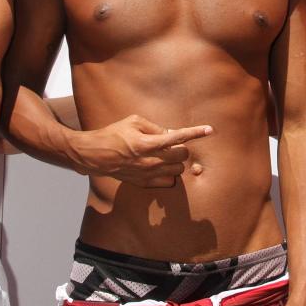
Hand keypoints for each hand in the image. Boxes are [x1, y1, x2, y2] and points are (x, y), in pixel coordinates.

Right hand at [71, 115, 211, 186]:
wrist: (95, 155)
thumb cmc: (114, 133)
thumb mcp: (134, 121)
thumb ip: (156, 127)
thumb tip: (172, 134)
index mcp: (147, 142)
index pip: (178, 137)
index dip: (196, 132)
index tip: (209, 129)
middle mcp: (149, 161)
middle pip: (182, 157)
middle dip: (182, 149)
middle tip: (173, 144)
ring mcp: (147, 174)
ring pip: (177, 172)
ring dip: (176, 163)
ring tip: (166, 156)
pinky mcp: (144, 184)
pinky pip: (168, 183)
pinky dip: (169, 175)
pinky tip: (161, 167)